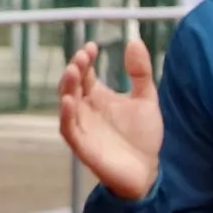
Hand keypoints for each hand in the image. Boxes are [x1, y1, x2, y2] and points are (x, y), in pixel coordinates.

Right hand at [58, 36, 162, 198]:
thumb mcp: (146, 99)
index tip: (93, 46)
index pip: (85, 72)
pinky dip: (66, 115)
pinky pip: (68, 128)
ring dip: (67, 87)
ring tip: (73, 71)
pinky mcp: (82, 145)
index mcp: (98, 95)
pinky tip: (69, 101)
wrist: (146, 171)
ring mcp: (82, 126)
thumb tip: (135, 40)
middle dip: (75, 69)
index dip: (85, 58)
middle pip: (72, 84)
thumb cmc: (143, 136)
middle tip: (83, 57)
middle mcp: (86, 108)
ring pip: (66, 103)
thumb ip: (140, 72)